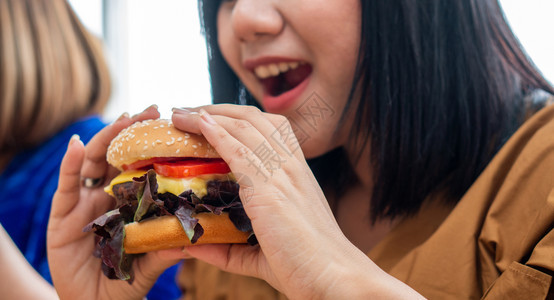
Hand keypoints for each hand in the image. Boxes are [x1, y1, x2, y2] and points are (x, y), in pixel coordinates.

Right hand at [47, 106, 187, 299]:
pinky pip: (66, 184)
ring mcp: (85, 201)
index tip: (174, 125)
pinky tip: (77, 144)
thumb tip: (196, 236)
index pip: (144, 166)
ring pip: (95, 161)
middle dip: (135, 131)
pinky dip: (70, 163)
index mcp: (131, 202)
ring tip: (125, 119)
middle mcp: (108, 195)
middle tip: (154, 110)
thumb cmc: (124, 283)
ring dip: (109, 137)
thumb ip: (167, 249)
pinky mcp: (63, 213)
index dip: (156, 146)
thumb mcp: (150, 264)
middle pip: (120, 155)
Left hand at [172, 105, 422, 298]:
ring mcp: (282, 172)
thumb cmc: (305, 266)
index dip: (237, 119)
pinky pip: (236, 147)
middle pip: (253, 118)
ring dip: (209, 114)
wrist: (333, 277)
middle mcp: (291, 165)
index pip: (268, 129)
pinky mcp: (269, 187)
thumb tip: (192, 246)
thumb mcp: (262, 251)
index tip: (209, 120)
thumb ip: (227, 248)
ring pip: (243, 125)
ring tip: (182, 114)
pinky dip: (214, 131)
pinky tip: (194, 122)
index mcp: (296, 173)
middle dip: (218, 110)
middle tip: (188, 113)